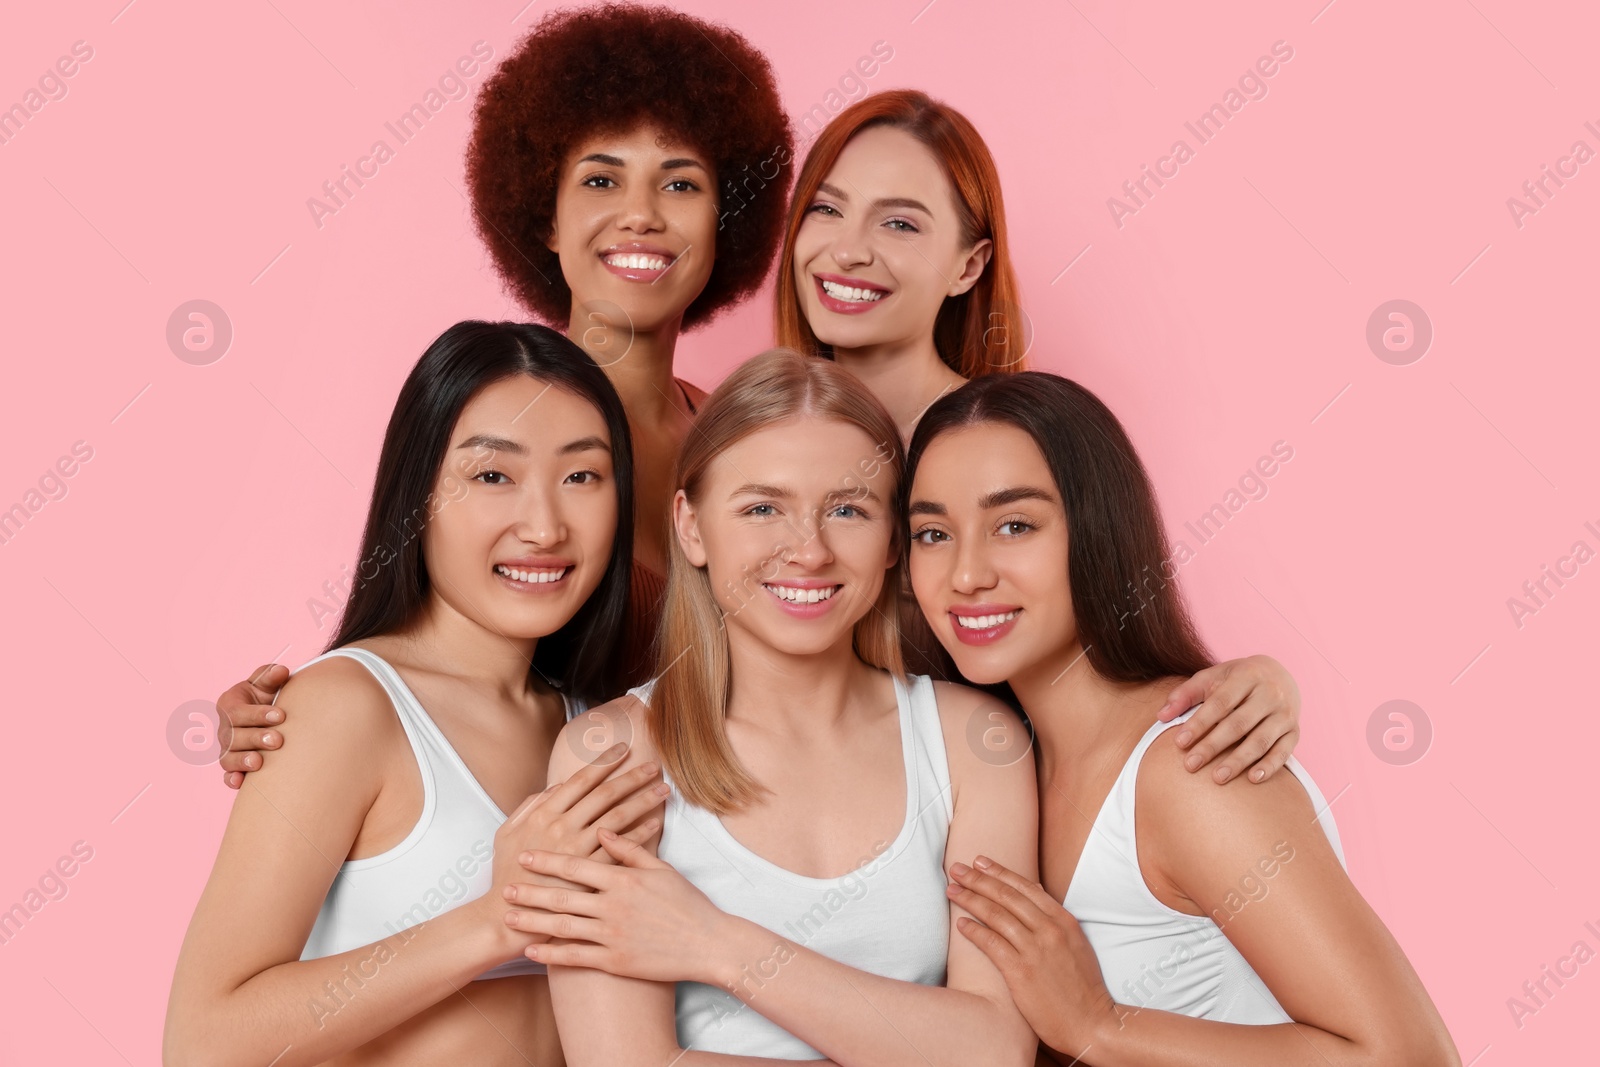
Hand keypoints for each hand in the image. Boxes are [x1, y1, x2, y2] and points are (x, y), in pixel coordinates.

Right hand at [215, 663, 288, 788]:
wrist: (271, 716)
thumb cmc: (267, 696)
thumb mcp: (267, 683)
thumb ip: (271, 676)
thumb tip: (281, 670)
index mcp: (229, 705)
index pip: (237, 712)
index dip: (257, 714)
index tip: (281, 715)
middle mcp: (224, 729)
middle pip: (233, 737)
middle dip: (255, 739)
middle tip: (278, 740)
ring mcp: (227, 749)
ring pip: (228, 758)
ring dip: (242, 761)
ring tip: (259, 763)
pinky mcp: (233, 766)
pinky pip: (227, 775)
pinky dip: (231, 780)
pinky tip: (240, 782)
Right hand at [479, 746, 669, 950]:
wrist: (508, 915)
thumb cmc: (508, 872)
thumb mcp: (507, 832)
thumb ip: (531, 805)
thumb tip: (557, 785)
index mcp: (544, 814)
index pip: (582, 780)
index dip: (605, 761)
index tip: (624, 749)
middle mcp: (563, 827)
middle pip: (606, 794)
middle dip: (633, 776)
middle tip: (655, 766)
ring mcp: (578, 851)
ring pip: (618, 818)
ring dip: (643, 801)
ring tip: (663, 790)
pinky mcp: (590, 874)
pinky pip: (621, 849)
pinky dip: (641, 834)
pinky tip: (656, 823)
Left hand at [506, 829, 729, 983]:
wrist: (708, 943)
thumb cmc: (687, 903)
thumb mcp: (661, 869)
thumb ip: (629, 849)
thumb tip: (602, 828)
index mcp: (623, 880)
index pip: (577, 866)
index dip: (548, 861)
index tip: (526, 856)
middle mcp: (613, 906)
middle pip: (562, 896)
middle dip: (530, 891)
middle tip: (505, 888)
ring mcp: (613, 936)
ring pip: (563, 928)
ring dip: (533, 922)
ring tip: (510, 918)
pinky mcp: (615, 961)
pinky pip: (576, 958)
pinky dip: (551, 954)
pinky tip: (532, 951)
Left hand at [948, 856, 1119, 1057]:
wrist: (1091, 1023)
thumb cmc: (1082, 986)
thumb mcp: (1075, 943)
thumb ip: (1054, 917)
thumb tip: (1036, 890)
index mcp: (1063, 920)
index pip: (1025, 887)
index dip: (999, 871)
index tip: (979, 861)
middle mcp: (1049, 930)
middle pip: (1006, 896)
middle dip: (978, 879)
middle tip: (956, 869)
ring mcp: (1036, 950)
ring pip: (996, 915)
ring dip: (970, 899)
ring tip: (952, 890)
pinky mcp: (1022, 972)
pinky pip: (992, 944)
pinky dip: (974, 931)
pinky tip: (961, 924)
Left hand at [1157, 655, 1299, 783]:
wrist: (1280, 675)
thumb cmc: (1237, 680)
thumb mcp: (1212, 677)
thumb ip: (1186, 694)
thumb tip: (1161, 715)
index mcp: (1247, 676)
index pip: (1220, 703)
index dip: (1199, 723)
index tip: (1179, 742)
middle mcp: (1270, 693)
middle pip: (1238, 724)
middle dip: (1213, 746)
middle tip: (1191, 765)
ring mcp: (1285, 713)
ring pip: (1261, 740)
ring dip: (1238, 760)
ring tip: (1217, 777)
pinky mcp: (1295, 731)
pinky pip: (1284, 751)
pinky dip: (1269, 766)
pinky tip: (1252, 778)